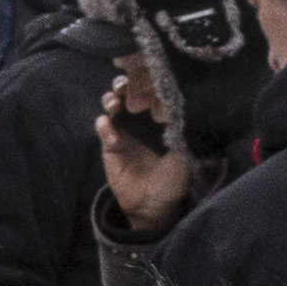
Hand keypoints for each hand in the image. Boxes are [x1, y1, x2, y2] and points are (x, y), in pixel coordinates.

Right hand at [96, 63, 196, 237]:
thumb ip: (180, 133)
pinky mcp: (109, 145)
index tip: (148, 78)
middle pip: (128, 94)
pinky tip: (113, 134)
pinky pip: (103, 128)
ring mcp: (124, 132)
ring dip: (111, 100)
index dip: (147, 84)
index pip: (152, 94)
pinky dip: (105, 126)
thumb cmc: (172, 181)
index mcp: (160, 121)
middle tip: (125, 84)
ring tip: (116, 104)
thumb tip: (178, 107)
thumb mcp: (183, 156)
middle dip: (124, 85)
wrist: (152, 207)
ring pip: (112, 106)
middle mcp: (141, 122)